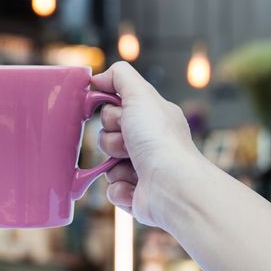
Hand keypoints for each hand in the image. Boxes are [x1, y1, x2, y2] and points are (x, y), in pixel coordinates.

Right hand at [92, 62, 201, 226]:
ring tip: (135, 168)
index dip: (110, 113)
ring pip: (106, 164)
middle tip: (130, 143)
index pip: (114, 110)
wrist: (172, 185)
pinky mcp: (136, 194)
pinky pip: (111, 188)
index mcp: (151, 119)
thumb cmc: (159, 139)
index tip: (120, 116)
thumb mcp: (140, 95)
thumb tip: (98, 78)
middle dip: (112, 140)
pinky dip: (120, 188)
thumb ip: (119, 76)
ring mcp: (142, 170)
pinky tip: (136, 186)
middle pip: (106, 136)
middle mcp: (148, 143)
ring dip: (115, 165)